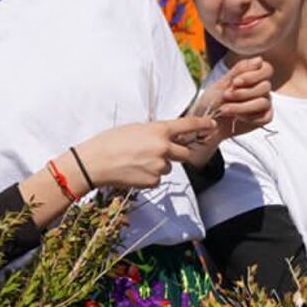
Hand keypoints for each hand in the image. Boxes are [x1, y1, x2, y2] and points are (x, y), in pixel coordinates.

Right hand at [74, 116, 217, 189]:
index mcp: (159, 130)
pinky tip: (133, 172)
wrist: (94, 163)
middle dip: (177, 154)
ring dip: (158, 166)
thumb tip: (164, 137)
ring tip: (136, 162)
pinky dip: (148, 177)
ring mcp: (159, 166)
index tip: (212, 126)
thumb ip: (153, 132)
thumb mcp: (134, 128)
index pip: (188, 126)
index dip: (203, 125)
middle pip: (184, 153)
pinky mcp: (153, 180)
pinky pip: (157, 179)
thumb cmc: (110, 142)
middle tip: (160, 153)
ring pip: (168, 167)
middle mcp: (163, 148)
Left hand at [182, 58, 273, 163]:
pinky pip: (265, 116)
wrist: (206, 122)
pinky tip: (237, 118)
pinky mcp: (264, 118)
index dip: (253, 75)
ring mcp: (264, 103)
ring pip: (264, 102)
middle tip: (226, 96)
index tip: (235, 82)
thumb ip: (239, 70)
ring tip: (224, 109)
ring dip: (242, 106)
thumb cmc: (212, 101)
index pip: (266, 69)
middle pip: (265, 86)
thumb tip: (259, 59)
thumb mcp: (221, 83)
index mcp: (253, 76)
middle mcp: (261, 89)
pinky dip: (249, 117)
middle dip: (243, 92)